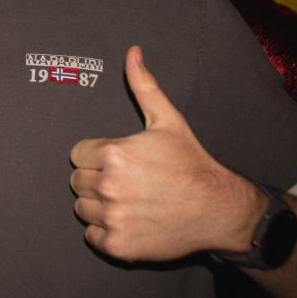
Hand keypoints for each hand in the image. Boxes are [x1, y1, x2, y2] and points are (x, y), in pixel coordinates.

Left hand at [69, 46, 262, 261]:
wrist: (219, 209)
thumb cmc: (191, 163)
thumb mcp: (168, 121)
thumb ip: (144, 86)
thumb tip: (132, 52)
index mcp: (113, 153)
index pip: (78, 155)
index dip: (97, 157)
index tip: (120, 163)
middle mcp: (109, 186)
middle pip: (77, 182)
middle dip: (97, 180)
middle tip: (127, 182)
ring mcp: (113, 217)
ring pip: (82, 209)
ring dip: (99, 207)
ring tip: (129, 201)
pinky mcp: (118, 245)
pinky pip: (92, 237)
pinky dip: (106, 233)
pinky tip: (129, 221)